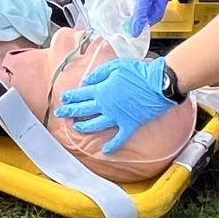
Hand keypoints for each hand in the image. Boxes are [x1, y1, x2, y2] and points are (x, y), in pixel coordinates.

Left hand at [53, 57, 173, 152]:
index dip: (71, 96)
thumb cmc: (138, 72)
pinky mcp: (130, 124)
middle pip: (83, 110)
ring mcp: (117, 117)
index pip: (81, 94)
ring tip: (76, 128)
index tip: (63, 99)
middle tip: (60, 114)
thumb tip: (86, 81)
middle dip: (70, 112)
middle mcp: (106, 105)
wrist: (159, 83)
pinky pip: (119, 138)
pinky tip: (105, 150)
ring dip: (84, 127)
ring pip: (96, 125)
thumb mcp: (115, 66)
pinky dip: (113, 145)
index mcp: (101, 90)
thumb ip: (99, 74)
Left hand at [109, 0, 178, 36]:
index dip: (139, 19)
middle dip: (145, 22)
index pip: (145, 4)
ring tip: (134, 20)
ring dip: (149, 16)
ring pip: (159, 8)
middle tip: (131, 28)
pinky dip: (151, 7)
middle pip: (156, 12)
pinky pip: (160, 1)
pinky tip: (140, 6)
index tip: (133, 30)